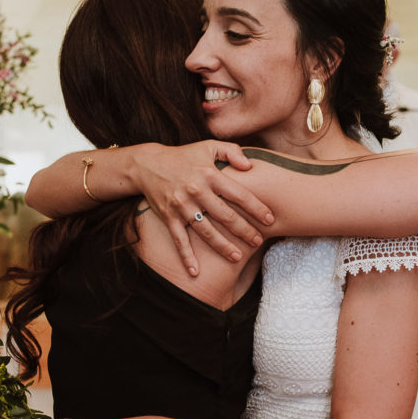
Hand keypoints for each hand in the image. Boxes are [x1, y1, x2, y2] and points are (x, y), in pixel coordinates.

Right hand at [133, 142, 273, 275]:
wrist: (147, 165)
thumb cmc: (184, 156)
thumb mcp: (208, 146)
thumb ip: (232, 151)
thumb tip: (250, 166)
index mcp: (210, 175)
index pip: (239, 194)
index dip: (256, 207)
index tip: (270, 219)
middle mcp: (197, 191)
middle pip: (225, 216)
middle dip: (244, 231)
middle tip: (259, 242)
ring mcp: (182, 206)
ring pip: (206, 231)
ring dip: (222, 246)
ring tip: (237, 257)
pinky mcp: (169, 217)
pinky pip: (179, 240)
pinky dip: (186, 257)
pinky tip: (195, 272)